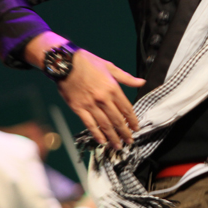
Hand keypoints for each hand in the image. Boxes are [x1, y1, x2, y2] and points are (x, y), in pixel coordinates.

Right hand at [25, 32, 144, 148]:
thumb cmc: (88, 63)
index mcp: (112, 87)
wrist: (65, 63)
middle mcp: (103, 98)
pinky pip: (89, 124)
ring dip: (112, 136)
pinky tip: (102, 140)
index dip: (132, 120)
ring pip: (104, 124)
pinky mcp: (78, 108)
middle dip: (124, 132)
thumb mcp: (110, 66)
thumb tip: (142, 82)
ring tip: (118, 145)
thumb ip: (127, 78)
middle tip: (129, 141)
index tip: (136, 128)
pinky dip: (96, 133)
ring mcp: (90, 104)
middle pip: (117, 119)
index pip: (126, 108)